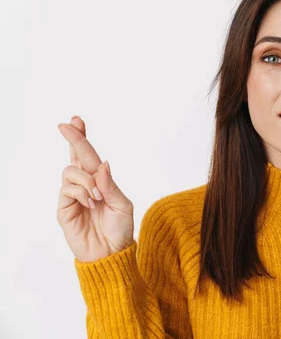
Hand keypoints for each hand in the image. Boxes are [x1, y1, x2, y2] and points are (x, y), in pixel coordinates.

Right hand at [57, 116, 133, 261]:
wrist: (111, 253)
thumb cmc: (120, 230)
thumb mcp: (122, 204)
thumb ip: (110, 185)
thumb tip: (102, 164)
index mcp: (101, 181)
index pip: (90, 156)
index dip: (82, 138)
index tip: (76, 120)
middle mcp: (86, 185)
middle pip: (75, 156)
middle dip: (72, 138)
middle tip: (66, 125)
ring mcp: (73, 195)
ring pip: (70, 171)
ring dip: (86, 180)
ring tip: (97, 197)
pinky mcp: (64, 208)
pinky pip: (67, 189)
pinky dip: (81, 193)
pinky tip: (90, 204)